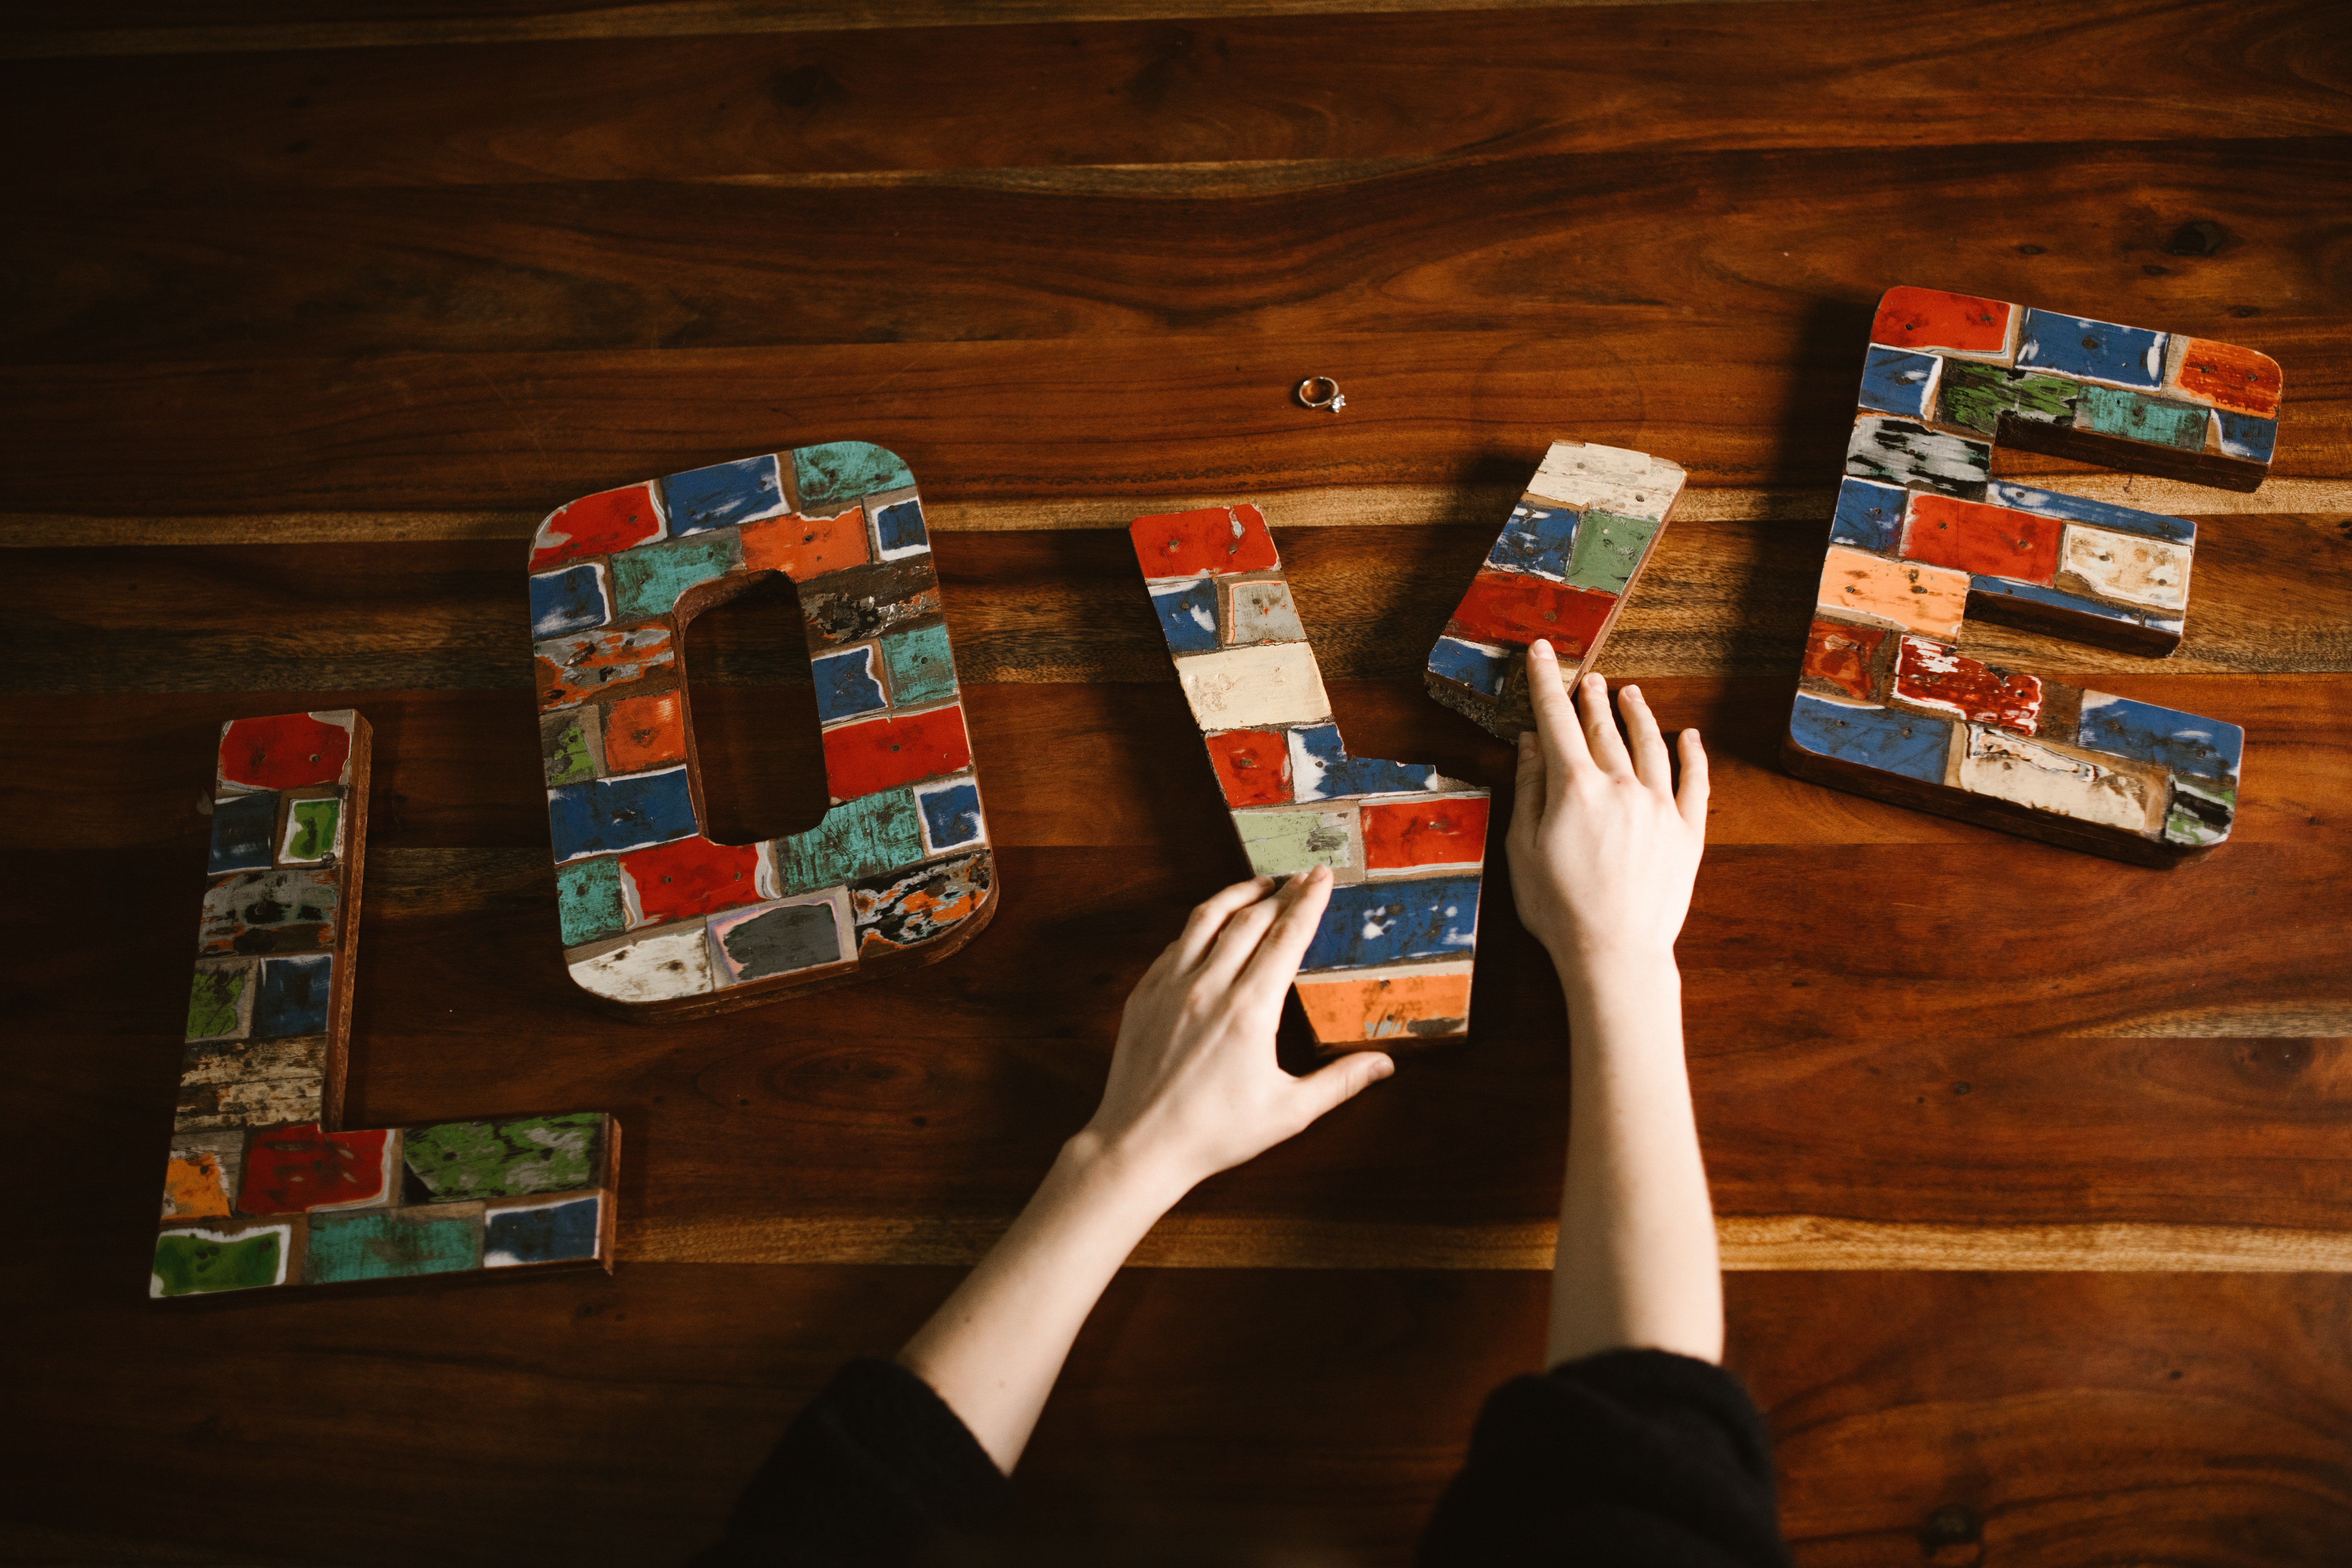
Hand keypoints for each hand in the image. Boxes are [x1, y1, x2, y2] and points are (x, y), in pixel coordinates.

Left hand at [1081, 866, 1394, 1197]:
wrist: (1140, 1144)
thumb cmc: (1215, 1133)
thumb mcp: (1287, 1112)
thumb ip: (1339, 1082)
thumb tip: (1384, 1065)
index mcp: (1249, 1010)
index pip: (1286, 937)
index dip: (1307, 902)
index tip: (1321, 878)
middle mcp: (1208, 987)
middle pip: (1250, 920)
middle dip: (1281, 893)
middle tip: (1301, 878)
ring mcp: (1170, 987)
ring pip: (1205, 919)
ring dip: (1236, 895)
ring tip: (1259, 885)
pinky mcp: (1143, 995)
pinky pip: (1174, 945)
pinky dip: (1199, 926)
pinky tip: (1210, 927)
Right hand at [1506, 640, 1708, 972]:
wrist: (1616, 953)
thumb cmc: (1559, 909)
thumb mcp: (1523, 849)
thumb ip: (1529, 790)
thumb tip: (1531, 743)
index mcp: (1576, 789)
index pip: (1557, 721)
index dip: (1546, 683)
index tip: (1543, 652)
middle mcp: (1622, 787)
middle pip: (1604, 729)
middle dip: (1592, 698)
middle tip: (1587, 677)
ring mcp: (1660, 808)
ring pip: (1651, 746)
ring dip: (1638, 716)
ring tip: (1630, 694)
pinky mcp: (1687, 833)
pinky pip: (1696, 782)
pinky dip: (1693, 754)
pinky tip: (1690, 736)